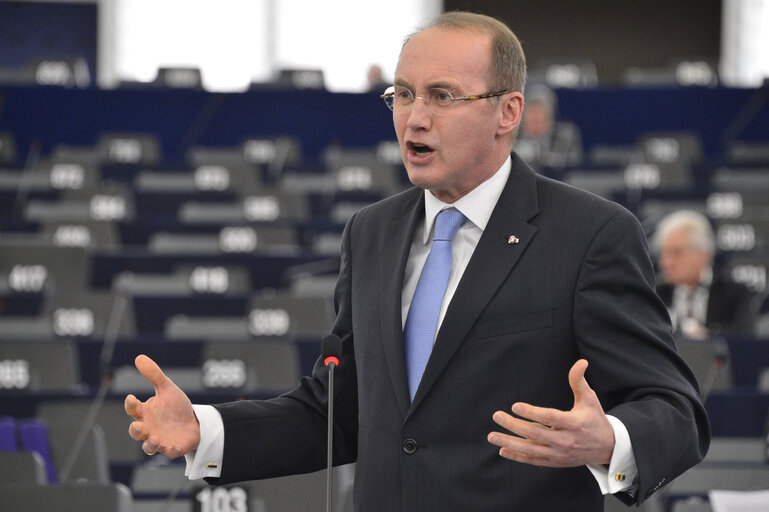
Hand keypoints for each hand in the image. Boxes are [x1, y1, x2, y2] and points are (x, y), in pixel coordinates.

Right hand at [124, 354, 200, 458]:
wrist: (195, 422)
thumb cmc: (176, 407)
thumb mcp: (167, 388)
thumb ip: (153, 374)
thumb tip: (139, 357)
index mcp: (146, 413)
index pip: (132, 409)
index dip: (130, 404)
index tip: (132, 398)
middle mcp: (149, 428)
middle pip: (136, 432)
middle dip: (135, 430)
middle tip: (138, 426)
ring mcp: (160, 440)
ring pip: (148, 447)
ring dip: (149, 445)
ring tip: (154, 439)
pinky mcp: (173, 448)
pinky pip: (169, 453)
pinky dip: (170, 451)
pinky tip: (174, 447)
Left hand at [487, 359, 613, 466]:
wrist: (607, 448)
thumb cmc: (594, 419)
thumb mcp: (590, 399)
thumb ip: (579, 381)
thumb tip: (580, 362)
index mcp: (574, 423)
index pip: (550, 418)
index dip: (532, 412)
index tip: (515, 406)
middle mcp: (565, 441)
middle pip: (536, 433)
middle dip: (514, 425)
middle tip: (497, 416)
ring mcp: (559, 454)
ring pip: (531, 450)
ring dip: (510, 443)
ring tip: (492, 435)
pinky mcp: (555, 462)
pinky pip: (533, 460)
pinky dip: (517, 457)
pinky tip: (502, 450)